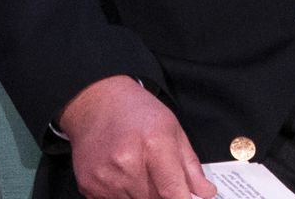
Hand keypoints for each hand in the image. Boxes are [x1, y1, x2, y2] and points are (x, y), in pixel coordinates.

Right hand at [58, 76, 214, 198]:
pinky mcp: (88, 186)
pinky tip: (123, 175)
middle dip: (164, 195)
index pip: (172, 191)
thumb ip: (190, 166)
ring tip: (140, 171)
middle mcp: (127, 163)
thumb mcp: (173, 130)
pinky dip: (124, 195)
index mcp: (154, 144)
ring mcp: (105, 177)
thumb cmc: (139, 114)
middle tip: (160, 176)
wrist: (97, 104)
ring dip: (143, 195)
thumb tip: (206, 193)